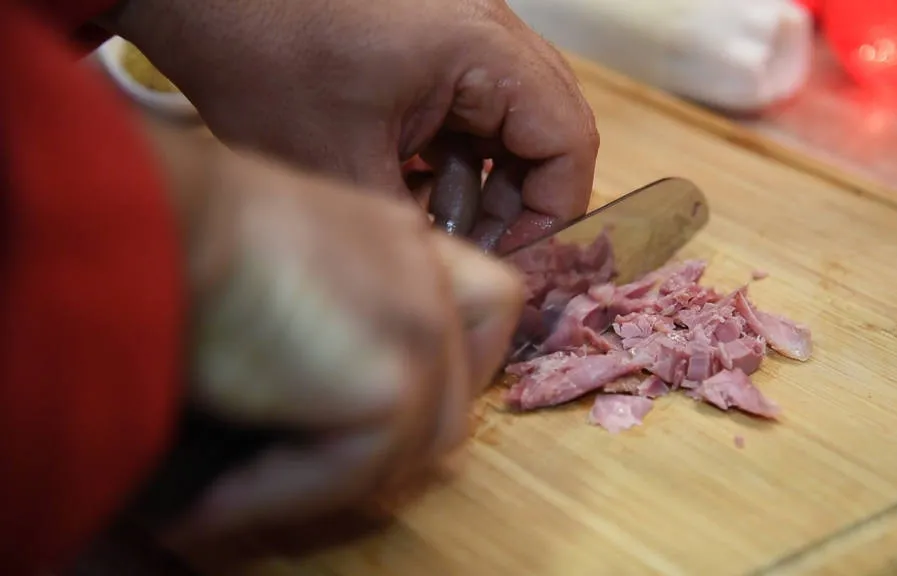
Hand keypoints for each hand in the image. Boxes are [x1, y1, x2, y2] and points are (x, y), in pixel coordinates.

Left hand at [102, 0, 598, 250]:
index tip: (509, 258)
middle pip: (549, 130)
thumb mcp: (342, 166)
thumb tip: (455, 282)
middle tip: (473, 245)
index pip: (569, 141)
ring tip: (428, 215)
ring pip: (510, 122)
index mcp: (484, 49)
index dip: (550, 213)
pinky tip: (405, 180)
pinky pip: (471, 106)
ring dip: (480, 179)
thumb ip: (416, 231)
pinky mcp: (432, 39)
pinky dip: (452, 152)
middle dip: (516, 199)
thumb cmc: (263, 53)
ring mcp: (462, 30)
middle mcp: (489, 30)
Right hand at [143, 122, 523, 540]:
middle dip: (400, 440)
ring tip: (246, 493)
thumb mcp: (280, 256)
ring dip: (334, 479)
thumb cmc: (187, 225)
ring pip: (417, 445)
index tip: (389, 407)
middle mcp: (427, 278)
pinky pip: (354, 471)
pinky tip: (211, 505)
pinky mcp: (390, 386)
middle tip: (316, 471)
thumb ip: (328, 307)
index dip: (454, 365)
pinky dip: (280, 497)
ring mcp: (420, 330)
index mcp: (405, 241)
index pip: (485, 308)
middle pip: (458, 390)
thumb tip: (316, 386)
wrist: (162, 219)